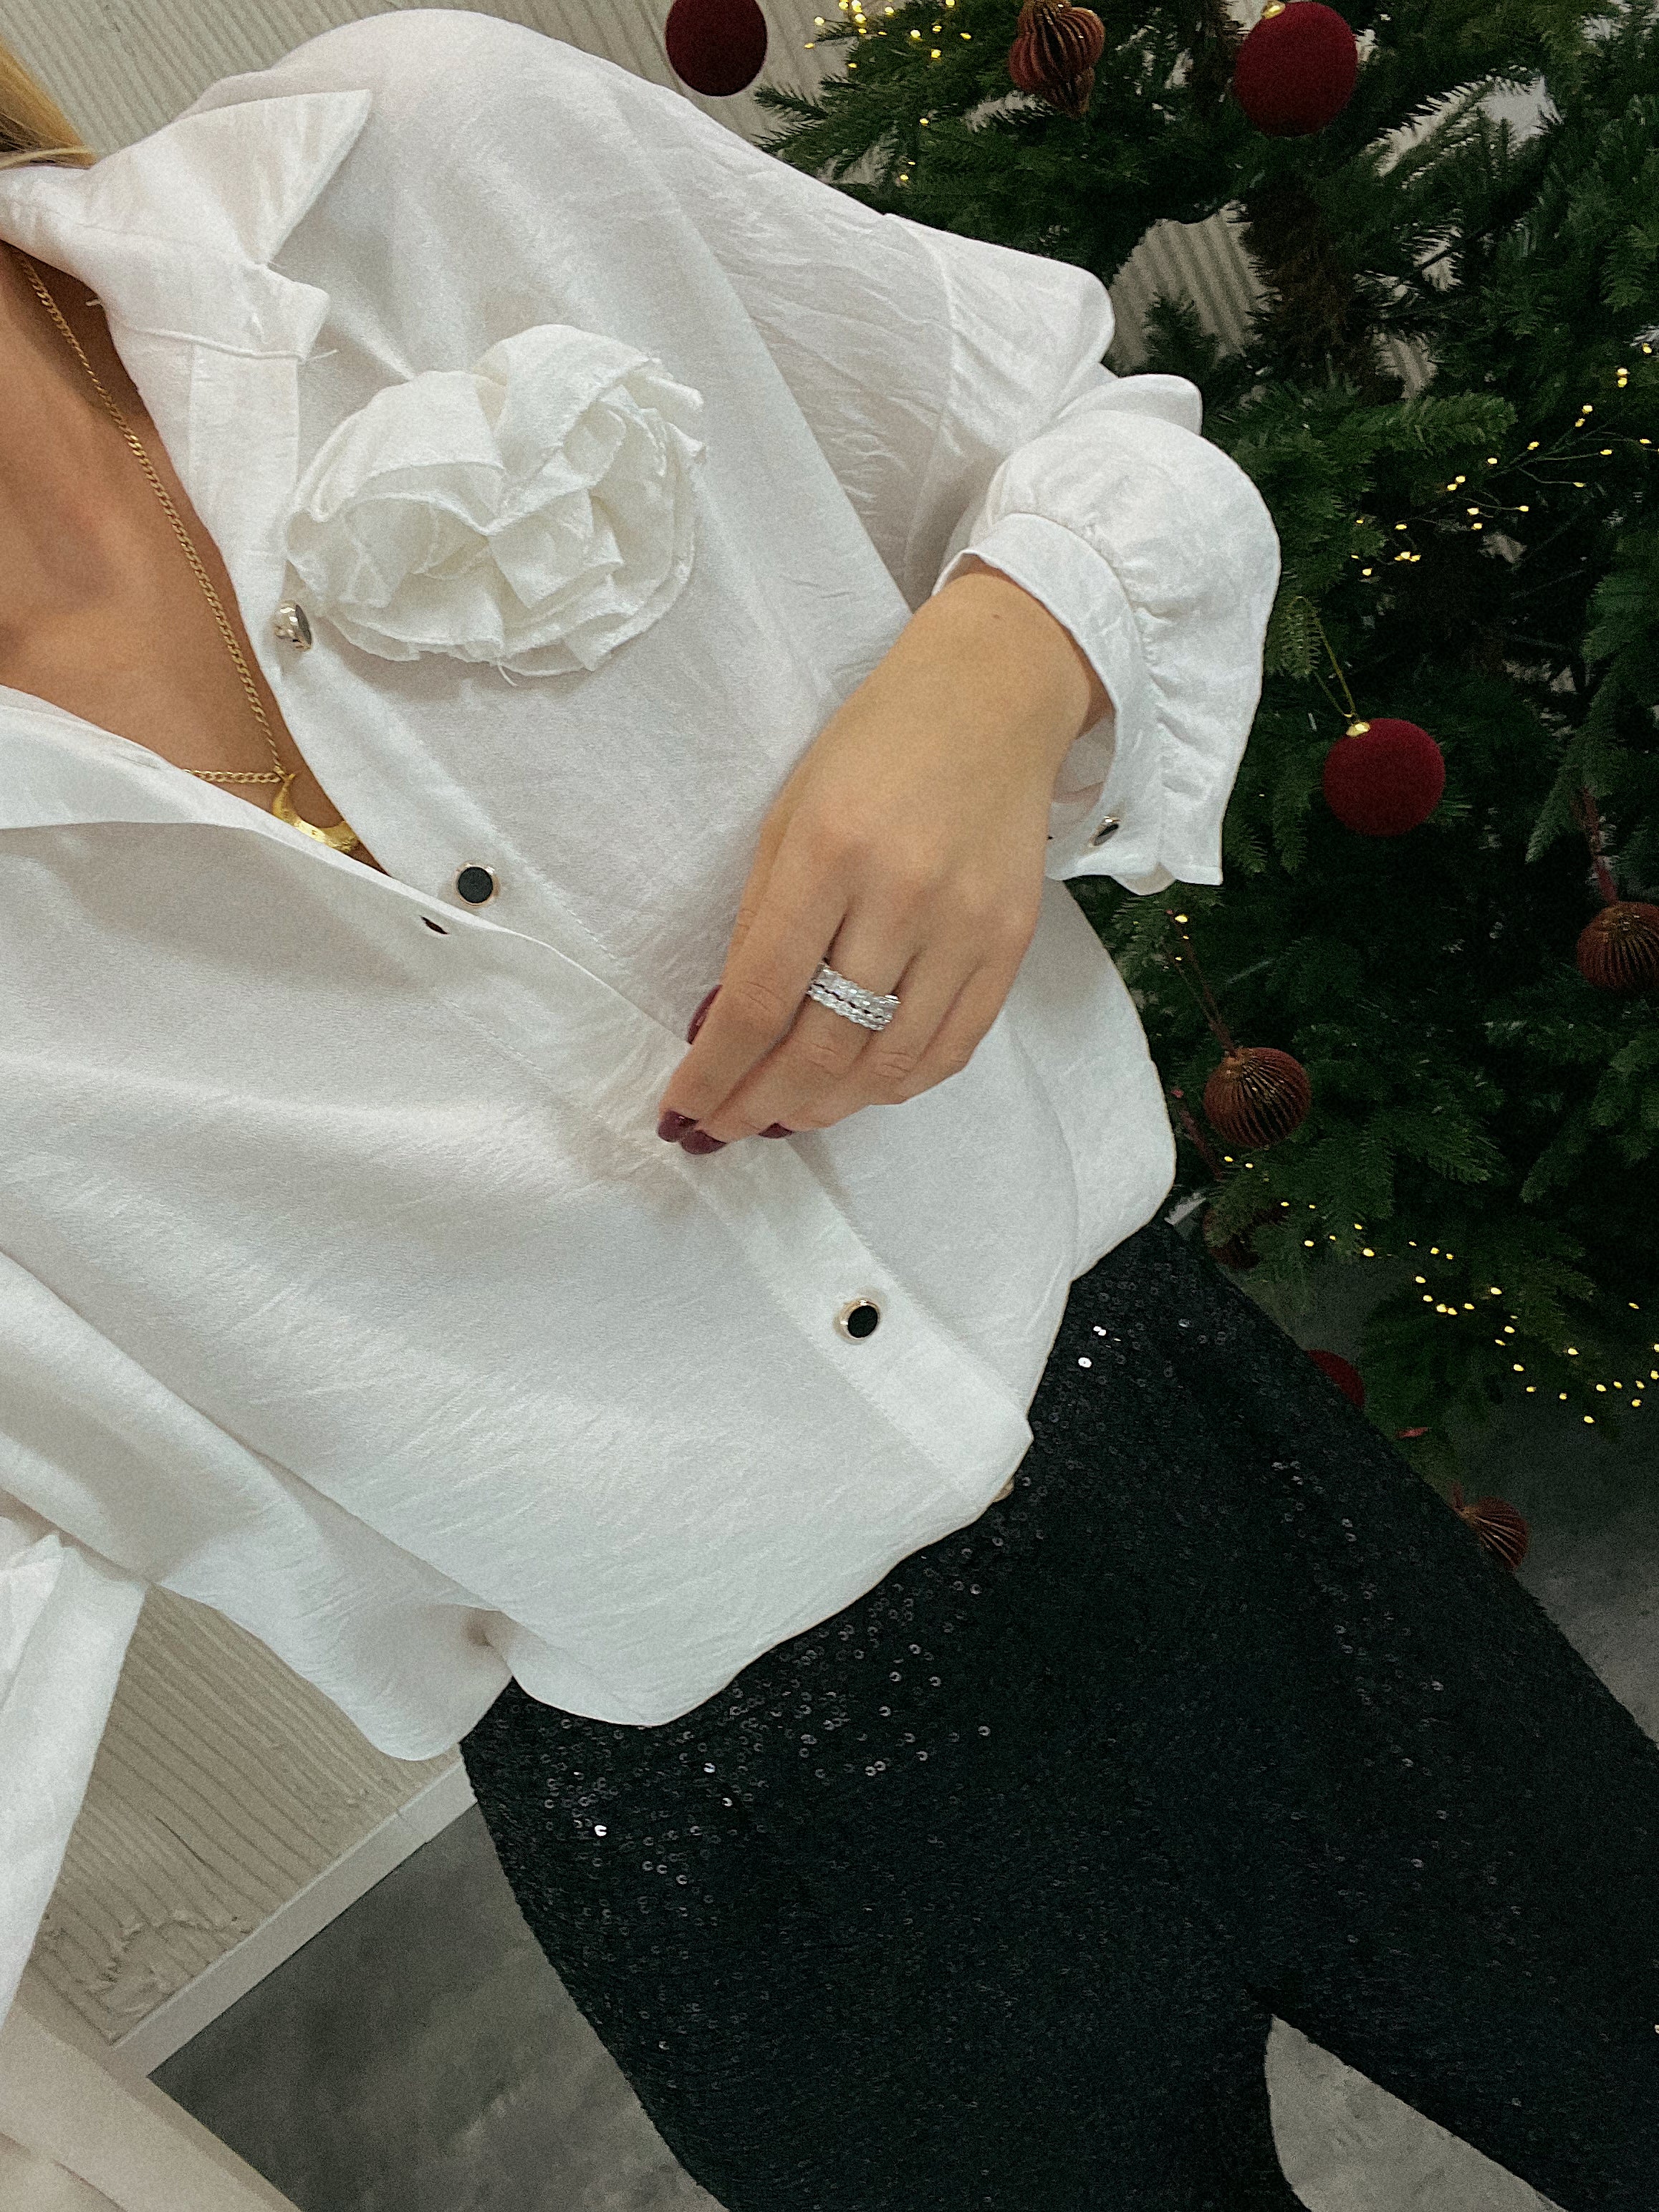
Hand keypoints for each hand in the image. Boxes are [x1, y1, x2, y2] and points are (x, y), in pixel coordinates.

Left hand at [655, 560, 1109, 1149]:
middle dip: (762, 1104)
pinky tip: (858, 1091)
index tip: (682, 1111)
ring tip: (783, 1118)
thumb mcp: (789, 813)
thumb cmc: (875, 747)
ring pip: (889, 1063)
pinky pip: (952, 1048)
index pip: (760, 997)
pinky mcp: (1011, 942)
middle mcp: (902, 894)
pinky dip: (897, 1085)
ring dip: (825, 1108)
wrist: (995, 695)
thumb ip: (760, 921)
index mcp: (829, 849)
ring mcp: (967, 924)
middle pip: (824, 1045)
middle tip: (726, 1129)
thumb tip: (724, 1026)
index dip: (714, 1071)